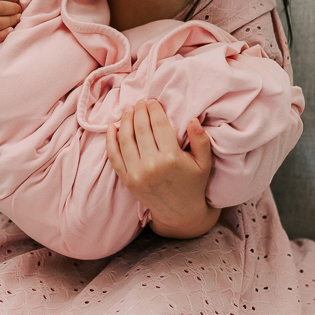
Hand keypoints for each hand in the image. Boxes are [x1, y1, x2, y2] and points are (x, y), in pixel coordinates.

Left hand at [106, 100, 219, 238]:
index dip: (154, 109)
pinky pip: (114, 156)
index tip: (153, 101)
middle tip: (141, 102)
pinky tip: (112, 127)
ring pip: (126, 139)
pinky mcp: (127, 180)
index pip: (159, 124)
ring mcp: (137, 173)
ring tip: (129, 110)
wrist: (180, 213)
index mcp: (172, 158)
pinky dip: (110, 140)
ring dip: (126, 121)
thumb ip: (201, 140)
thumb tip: (193, 119)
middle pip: (141, 128)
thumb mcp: (204, 163)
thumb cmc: (194, 184)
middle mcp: (152, 165)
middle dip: (139, 111)